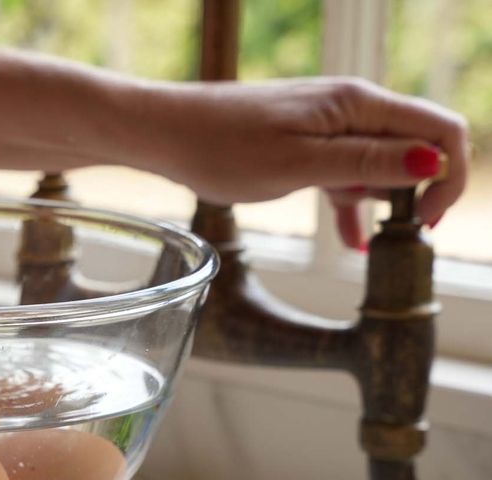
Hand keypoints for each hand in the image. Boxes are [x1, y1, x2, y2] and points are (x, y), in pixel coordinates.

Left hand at [150, 77, 468, 247]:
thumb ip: (365, 163)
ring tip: (370, 240)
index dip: (448, 175)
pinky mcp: (304, 143)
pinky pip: (344, 174)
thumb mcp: (298, 164)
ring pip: (380, 163)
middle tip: (402, 235)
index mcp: (356, 104)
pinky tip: (352, 242)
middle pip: (416, 145)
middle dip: (419, 189)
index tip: (426, 220)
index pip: (439, 128)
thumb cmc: (221, 146)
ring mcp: (326, 126)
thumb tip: (432, 162)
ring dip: (384, 200)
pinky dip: (351, 205)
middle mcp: (349, 108)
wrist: (163, 134)